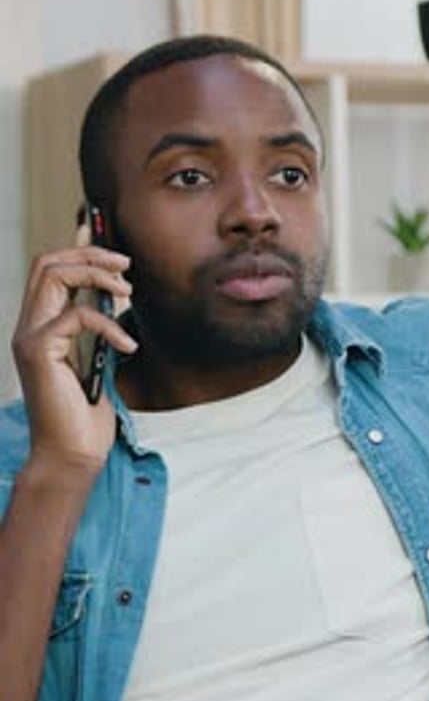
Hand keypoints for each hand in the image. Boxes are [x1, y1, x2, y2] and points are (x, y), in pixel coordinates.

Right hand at [12, 246, 136, 472]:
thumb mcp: (99, 362)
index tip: (110, 245)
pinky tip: (128, 348)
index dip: (78, 249)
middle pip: (48, 262)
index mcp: (40, 328)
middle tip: (126, 266)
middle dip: (90, 254)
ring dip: (97, 274)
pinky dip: (109, 325)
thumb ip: (101, 330)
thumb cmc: (86, 417)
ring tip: (128, 294)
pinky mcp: (39, 350)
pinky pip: (77, 315)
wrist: (73, 455)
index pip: (50, 271)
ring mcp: (29, 337)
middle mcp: (28, 328)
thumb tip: (116, 297)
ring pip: (53, 275)